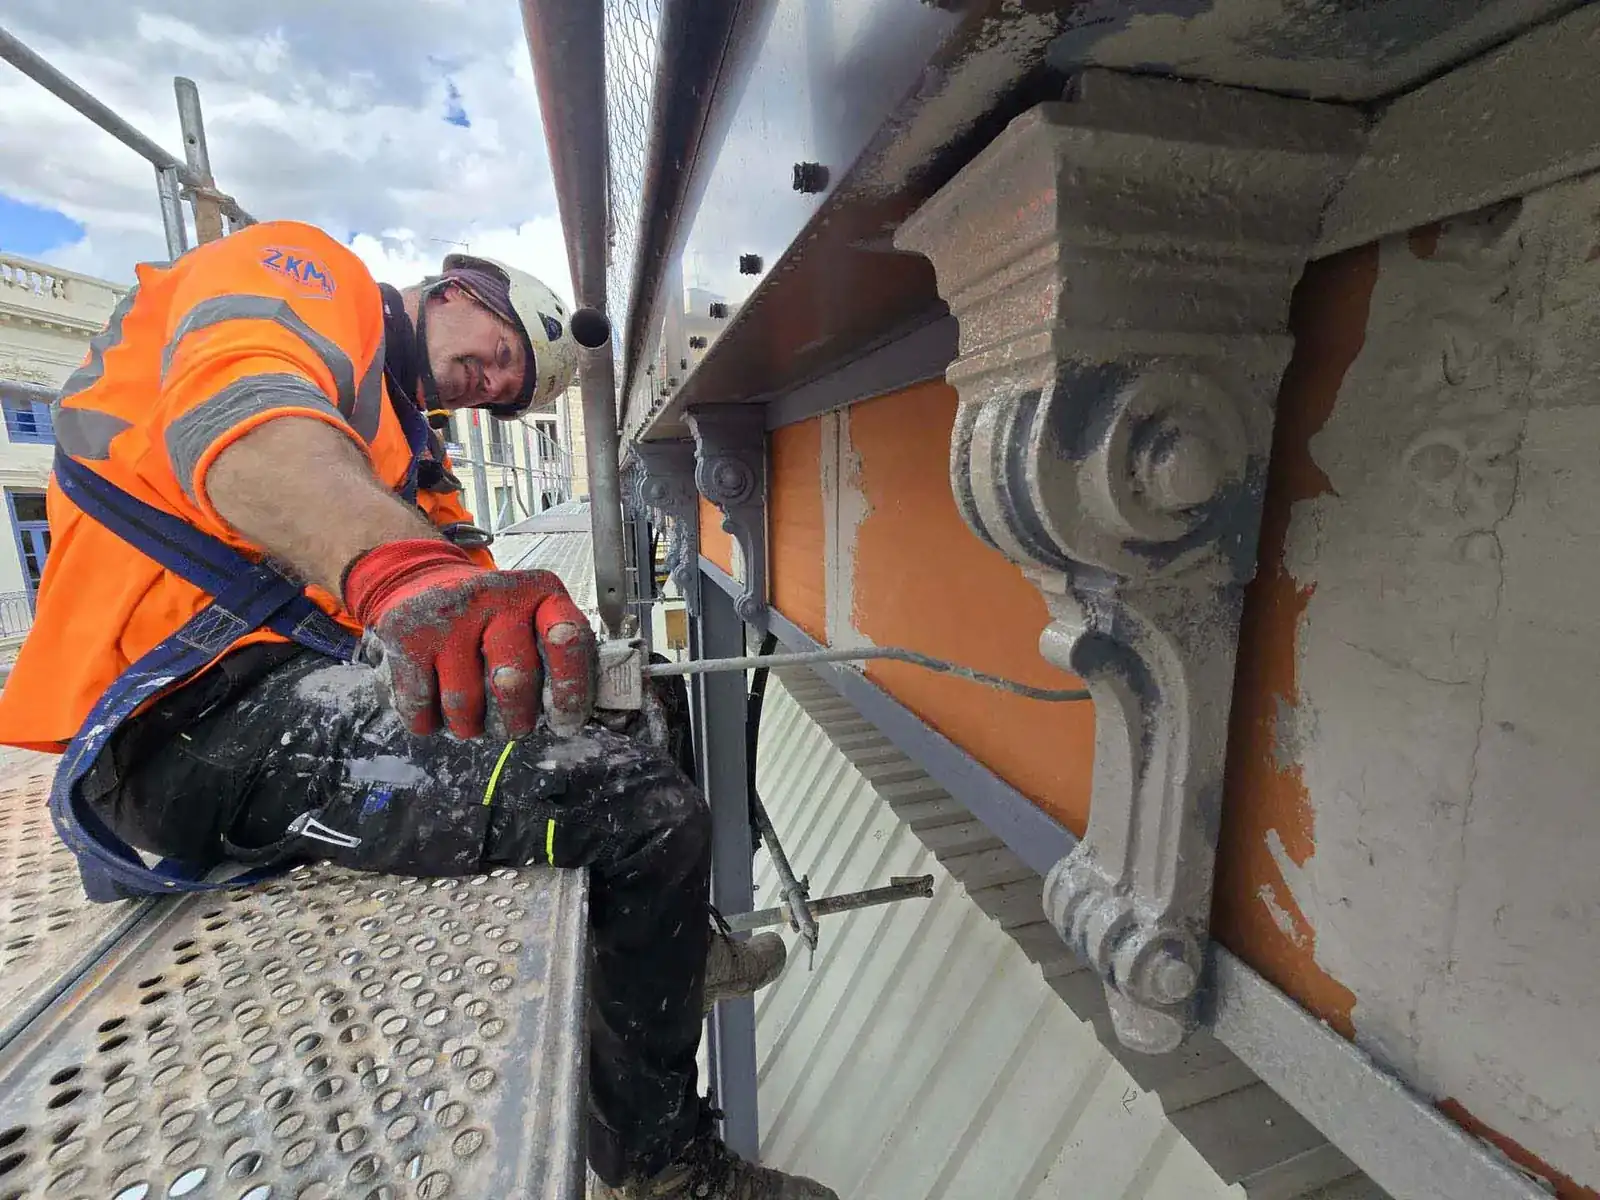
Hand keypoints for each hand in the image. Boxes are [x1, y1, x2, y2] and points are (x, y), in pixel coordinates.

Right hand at [343, 538, 594, 738]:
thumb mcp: (533, 623)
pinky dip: (429, 723)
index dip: (570, 690)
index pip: (569, 640)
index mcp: (539, 592)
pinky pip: (420, 709)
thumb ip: (560, 661)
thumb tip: (570, 717)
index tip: (564, 721)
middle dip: (515, 722)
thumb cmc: (489, 620)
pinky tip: (435, 705)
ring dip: (471, 727)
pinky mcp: (404, 635)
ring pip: (463, 706)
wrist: (419, 583)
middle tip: (512, 725)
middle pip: (513, 683)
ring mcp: (446, 614)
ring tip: (472, 715)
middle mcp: (493, 596)